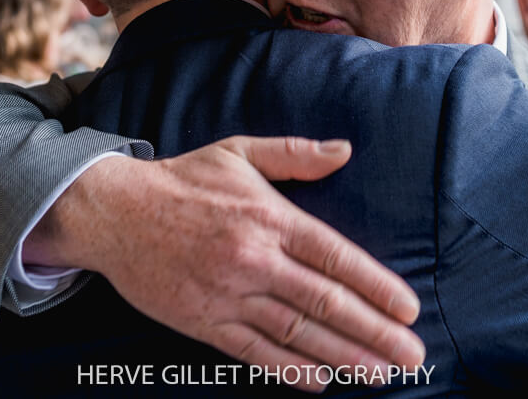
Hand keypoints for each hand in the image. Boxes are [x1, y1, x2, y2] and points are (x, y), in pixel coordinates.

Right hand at [30, 135, 424, 391]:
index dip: (376, 285)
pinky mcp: (203, 321)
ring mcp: (228, 294)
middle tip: (412, 356)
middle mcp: (255, 259)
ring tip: (380, 375)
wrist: (115, 211)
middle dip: (375, 332)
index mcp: (269, 218)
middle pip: (325, 302)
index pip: (336, 256)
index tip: (408, 308)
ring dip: (343, 357)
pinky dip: (290, 370)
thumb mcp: (239, 152)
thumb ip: (295, 154)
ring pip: (296, 333)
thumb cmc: (183, 179)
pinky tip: (321, 382)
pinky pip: (254, 352)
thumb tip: (345, 151)